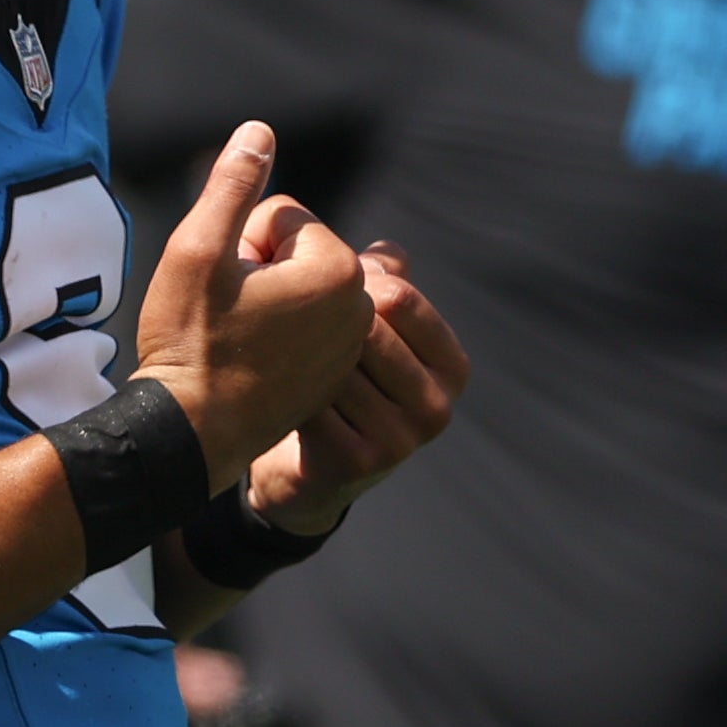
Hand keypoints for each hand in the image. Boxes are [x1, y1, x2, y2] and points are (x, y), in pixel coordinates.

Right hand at [134, 123, 373, 485]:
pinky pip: (304, 328)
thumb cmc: (190, 340)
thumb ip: (234, 185)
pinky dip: (278, 334)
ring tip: (237, 338)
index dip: (238, 242)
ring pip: (298, 290)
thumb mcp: (200, 250)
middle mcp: (358, 307)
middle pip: (296, 252)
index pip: (281, 218)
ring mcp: (349, 346)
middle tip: (227, 314)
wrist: (190, 432)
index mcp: (336, 269)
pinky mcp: (334, 375)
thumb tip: (260, 131)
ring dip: (266, 301)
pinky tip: (249, 360)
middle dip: (258, 270)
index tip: (221, 286)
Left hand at [245, 242, 471, 532]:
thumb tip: (383, 251)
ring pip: (333, 363)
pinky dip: (284, 390)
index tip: (320, 295)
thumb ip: (385, 284)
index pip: (398, 297)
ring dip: (297, 353)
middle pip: (365, 328)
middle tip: (286, 322)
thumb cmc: (343, 383)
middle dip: (319, 319)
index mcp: (452, 366)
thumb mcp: (376, 331)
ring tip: (277, 352)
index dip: (348, 285)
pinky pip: (310, 399)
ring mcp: (401, 439)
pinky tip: (274, 390)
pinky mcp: (357, 463)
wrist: (312, 475)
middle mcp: (437, 406)